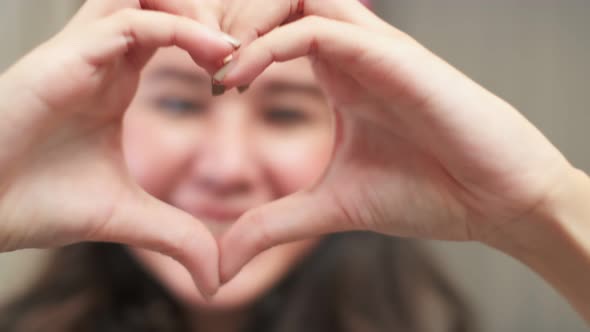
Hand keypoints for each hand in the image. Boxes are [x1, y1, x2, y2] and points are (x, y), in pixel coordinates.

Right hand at [0, 0, 236, 295]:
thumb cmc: (38, 204)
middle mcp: (102, 56)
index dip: (212, 43)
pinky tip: (215, 57)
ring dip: (196, 12)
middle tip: (244, 52)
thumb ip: (177, 236)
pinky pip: (131, 20)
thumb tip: (217, 280)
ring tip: (230, 51)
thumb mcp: (127, 217)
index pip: (170, 28)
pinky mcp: (66, 58)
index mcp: (115, 79)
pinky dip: (178, 29)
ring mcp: (84, 51)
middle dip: (209, 14)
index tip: (242, 78)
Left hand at [217, 0, 575, 281]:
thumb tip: (221, 263)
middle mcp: (353, 50)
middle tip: (198, 60)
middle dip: (230, 17)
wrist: (496, 200)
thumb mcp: (330, 207)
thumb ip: (272, 225)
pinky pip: (321, 29)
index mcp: (339, 73)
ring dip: (247, 20)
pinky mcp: (393, 57)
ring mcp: (373, 48)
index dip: (231, 43)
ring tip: (218, 67)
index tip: (205, 84)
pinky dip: (273, 45)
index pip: (275, 26)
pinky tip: (241, 77)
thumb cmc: (427, 192)